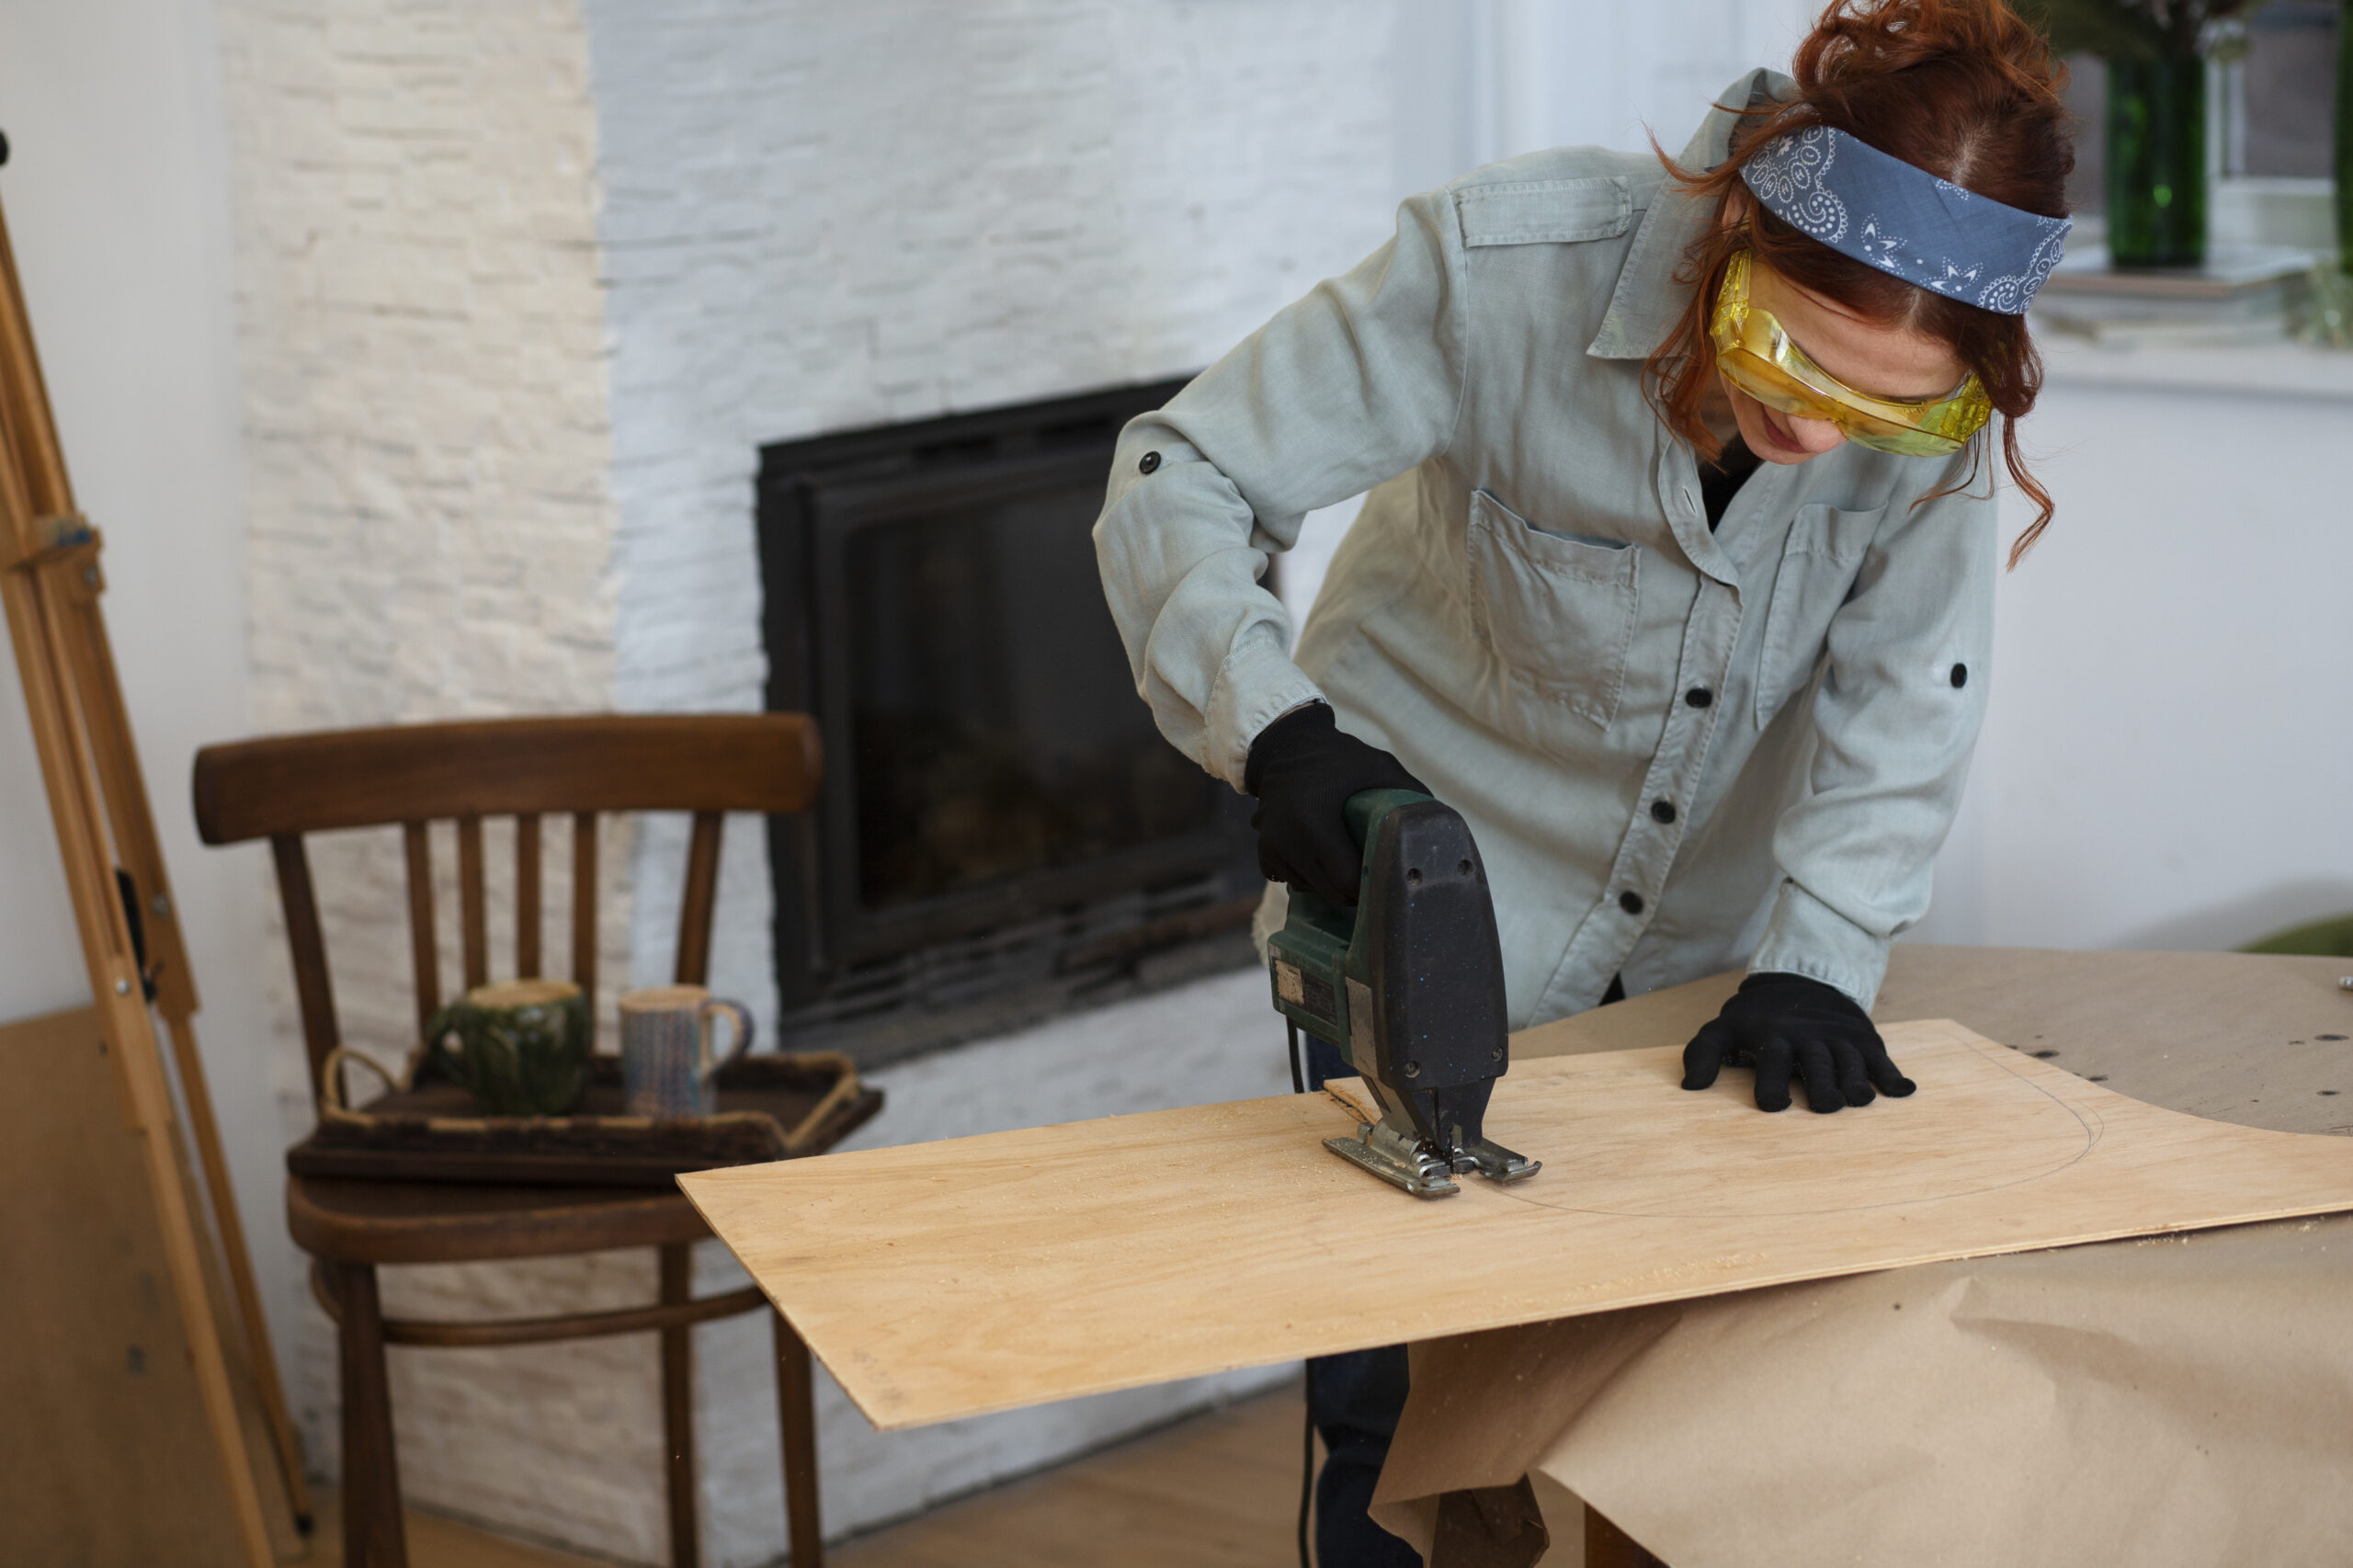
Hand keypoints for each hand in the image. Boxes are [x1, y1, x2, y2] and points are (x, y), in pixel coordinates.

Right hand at [1244, 703, 1426, 905]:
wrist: (1285, 749)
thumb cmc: (1338, 759)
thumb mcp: (1378, 767)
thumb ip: (1409, 796)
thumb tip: (1439, 831)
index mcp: (1314, 824)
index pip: (1348, 882)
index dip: (1373, 886)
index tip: (1390, 879)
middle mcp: (1287, 843)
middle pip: (1333, 894)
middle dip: (1357, 890)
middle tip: (1377, 874)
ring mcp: (1272, 852)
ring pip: (1314, 891)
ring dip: (1334, 884)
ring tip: (1350, 860)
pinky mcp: (1265, 855)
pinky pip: (1295, 883)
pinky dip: (1314, 878)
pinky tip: (1326, 857)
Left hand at [1680, 972, 1915, 1112]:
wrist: (1799, 983)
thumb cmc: (1756, 1021)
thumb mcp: (1723, 1030)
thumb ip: (1702, 1054)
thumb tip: (1689, 1087)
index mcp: (1773, 1038)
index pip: (1772, 1061)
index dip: (1772, 1085)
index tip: (1774, 1106)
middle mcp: (1808, 1038)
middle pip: (1818, 1063)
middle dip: (1822, 1085)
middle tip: (1825, 1107)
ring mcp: (1839, 1038)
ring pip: (1851, 1062)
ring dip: (1856, 1082)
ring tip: (1858, 1100)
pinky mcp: (1865, 1039)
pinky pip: (1883, 1059)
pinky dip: (1893, 1075)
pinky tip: (1903, 1091)